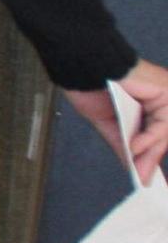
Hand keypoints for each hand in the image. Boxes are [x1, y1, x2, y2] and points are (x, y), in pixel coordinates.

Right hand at [70, 59, 167, 184]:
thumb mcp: (108, 123)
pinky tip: (136, 147)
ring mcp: (166, 94)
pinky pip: (163, 122)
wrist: (82, 62)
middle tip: (143, 179)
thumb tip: (133, 167)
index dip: (151, 156)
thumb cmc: (89, 84)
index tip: (147, 177)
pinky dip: (150, 137)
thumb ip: (123, 144)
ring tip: (139, 168)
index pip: (156, 135)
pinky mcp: (165, 91)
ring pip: (164, 132)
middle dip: (151, 159)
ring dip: (150, 152)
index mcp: (148, 103)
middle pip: (162, 135)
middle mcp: (162, 98)